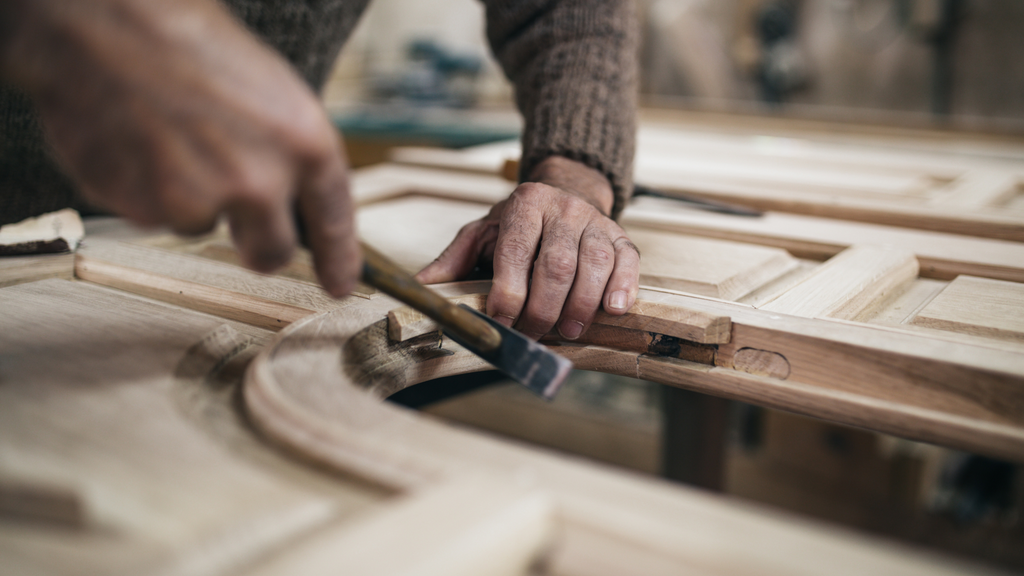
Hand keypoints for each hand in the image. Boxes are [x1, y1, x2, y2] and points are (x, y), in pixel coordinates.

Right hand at [0, 0, 358, 295]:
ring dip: (189, 198)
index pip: (333, 221)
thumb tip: (289, 197)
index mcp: (303, 142)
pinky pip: (152, 215)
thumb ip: (287, 151)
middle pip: (271, 251)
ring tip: (169, 138)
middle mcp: (260, 180)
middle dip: (257, 246)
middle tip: (238, 223)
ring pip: (201, 226)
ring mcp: (201, 199)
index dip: (339, 260)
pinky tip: (137, 143)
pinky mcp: (145, 208)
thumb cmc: (189, 41)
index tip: (338, 284)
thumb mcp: (270, 90)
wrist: (105, 22)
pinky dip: (143, 190)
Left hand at [417, 156, 639, 339]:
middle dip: (543, 307)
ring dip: (581, 304)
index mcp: (523, 205)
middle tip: (533, 335)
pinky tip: (613, 310)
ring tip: (569, 331)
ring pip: (593, 264)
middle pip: (555, 264)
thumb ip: (453, 261)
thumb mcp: (483, 233)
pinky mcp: (621, 236)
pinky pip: (627, 262)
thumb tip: (418, 290)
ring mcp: (595, 222)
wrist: (566, 193)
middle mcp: (562, 209)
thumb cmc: (520, 224)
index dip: (508, 291)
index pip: (514, 251)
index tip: (501, 322)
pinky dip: (622, 288)